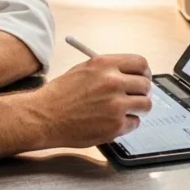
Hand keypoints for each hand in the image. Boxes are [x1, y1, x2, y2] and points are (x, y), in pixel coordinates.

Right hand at [30, 54, 152, 148]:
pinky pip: (134, 123)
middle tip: (136, 97)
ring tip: (124, 111)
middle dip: (142, 92)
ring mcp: (116, 105)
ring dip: (138, 109)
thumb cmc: (60, 95)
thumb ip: (107, 70)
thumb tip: (129, 75)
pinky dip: (127, 124)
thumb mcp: (83, 70)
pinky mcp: (115, 126)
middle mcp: (112, 82)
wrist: (43, 116)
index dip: (144, 72)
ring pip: (145, 105)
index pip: (140, 63)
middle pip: (145, 84)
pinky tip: (111, 122)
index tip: (143, 77)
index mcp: (104, 64)